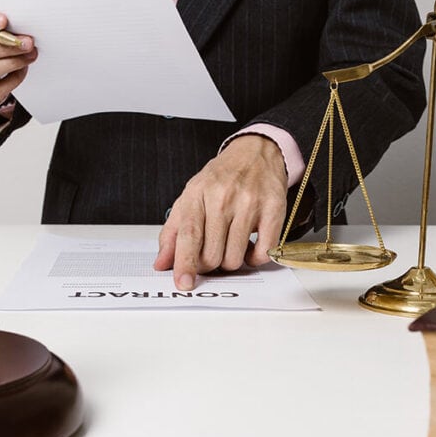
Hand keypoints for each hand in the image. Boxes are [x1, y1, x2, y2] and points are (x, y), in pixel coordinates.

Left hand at [153, 135, 288, 290]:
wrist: (254, 154)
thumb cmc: (220, 179)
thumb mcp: (190, 198)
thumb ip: (173, 232)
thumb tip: (162, 263)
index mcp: (197, 194)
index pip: (188, 235)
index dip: (184, 263)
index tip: (183, 283)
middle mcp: (223, 197)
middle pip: (211, 254)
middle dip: (209, 263)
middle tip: (212, 252)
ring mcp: (249, 203)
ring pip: (234, 258)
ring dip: (231, 261)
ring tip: (230, 243)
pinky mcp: (273, 210)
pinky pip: (262, 253)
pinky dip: (254, 258)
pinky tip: (250, 245)